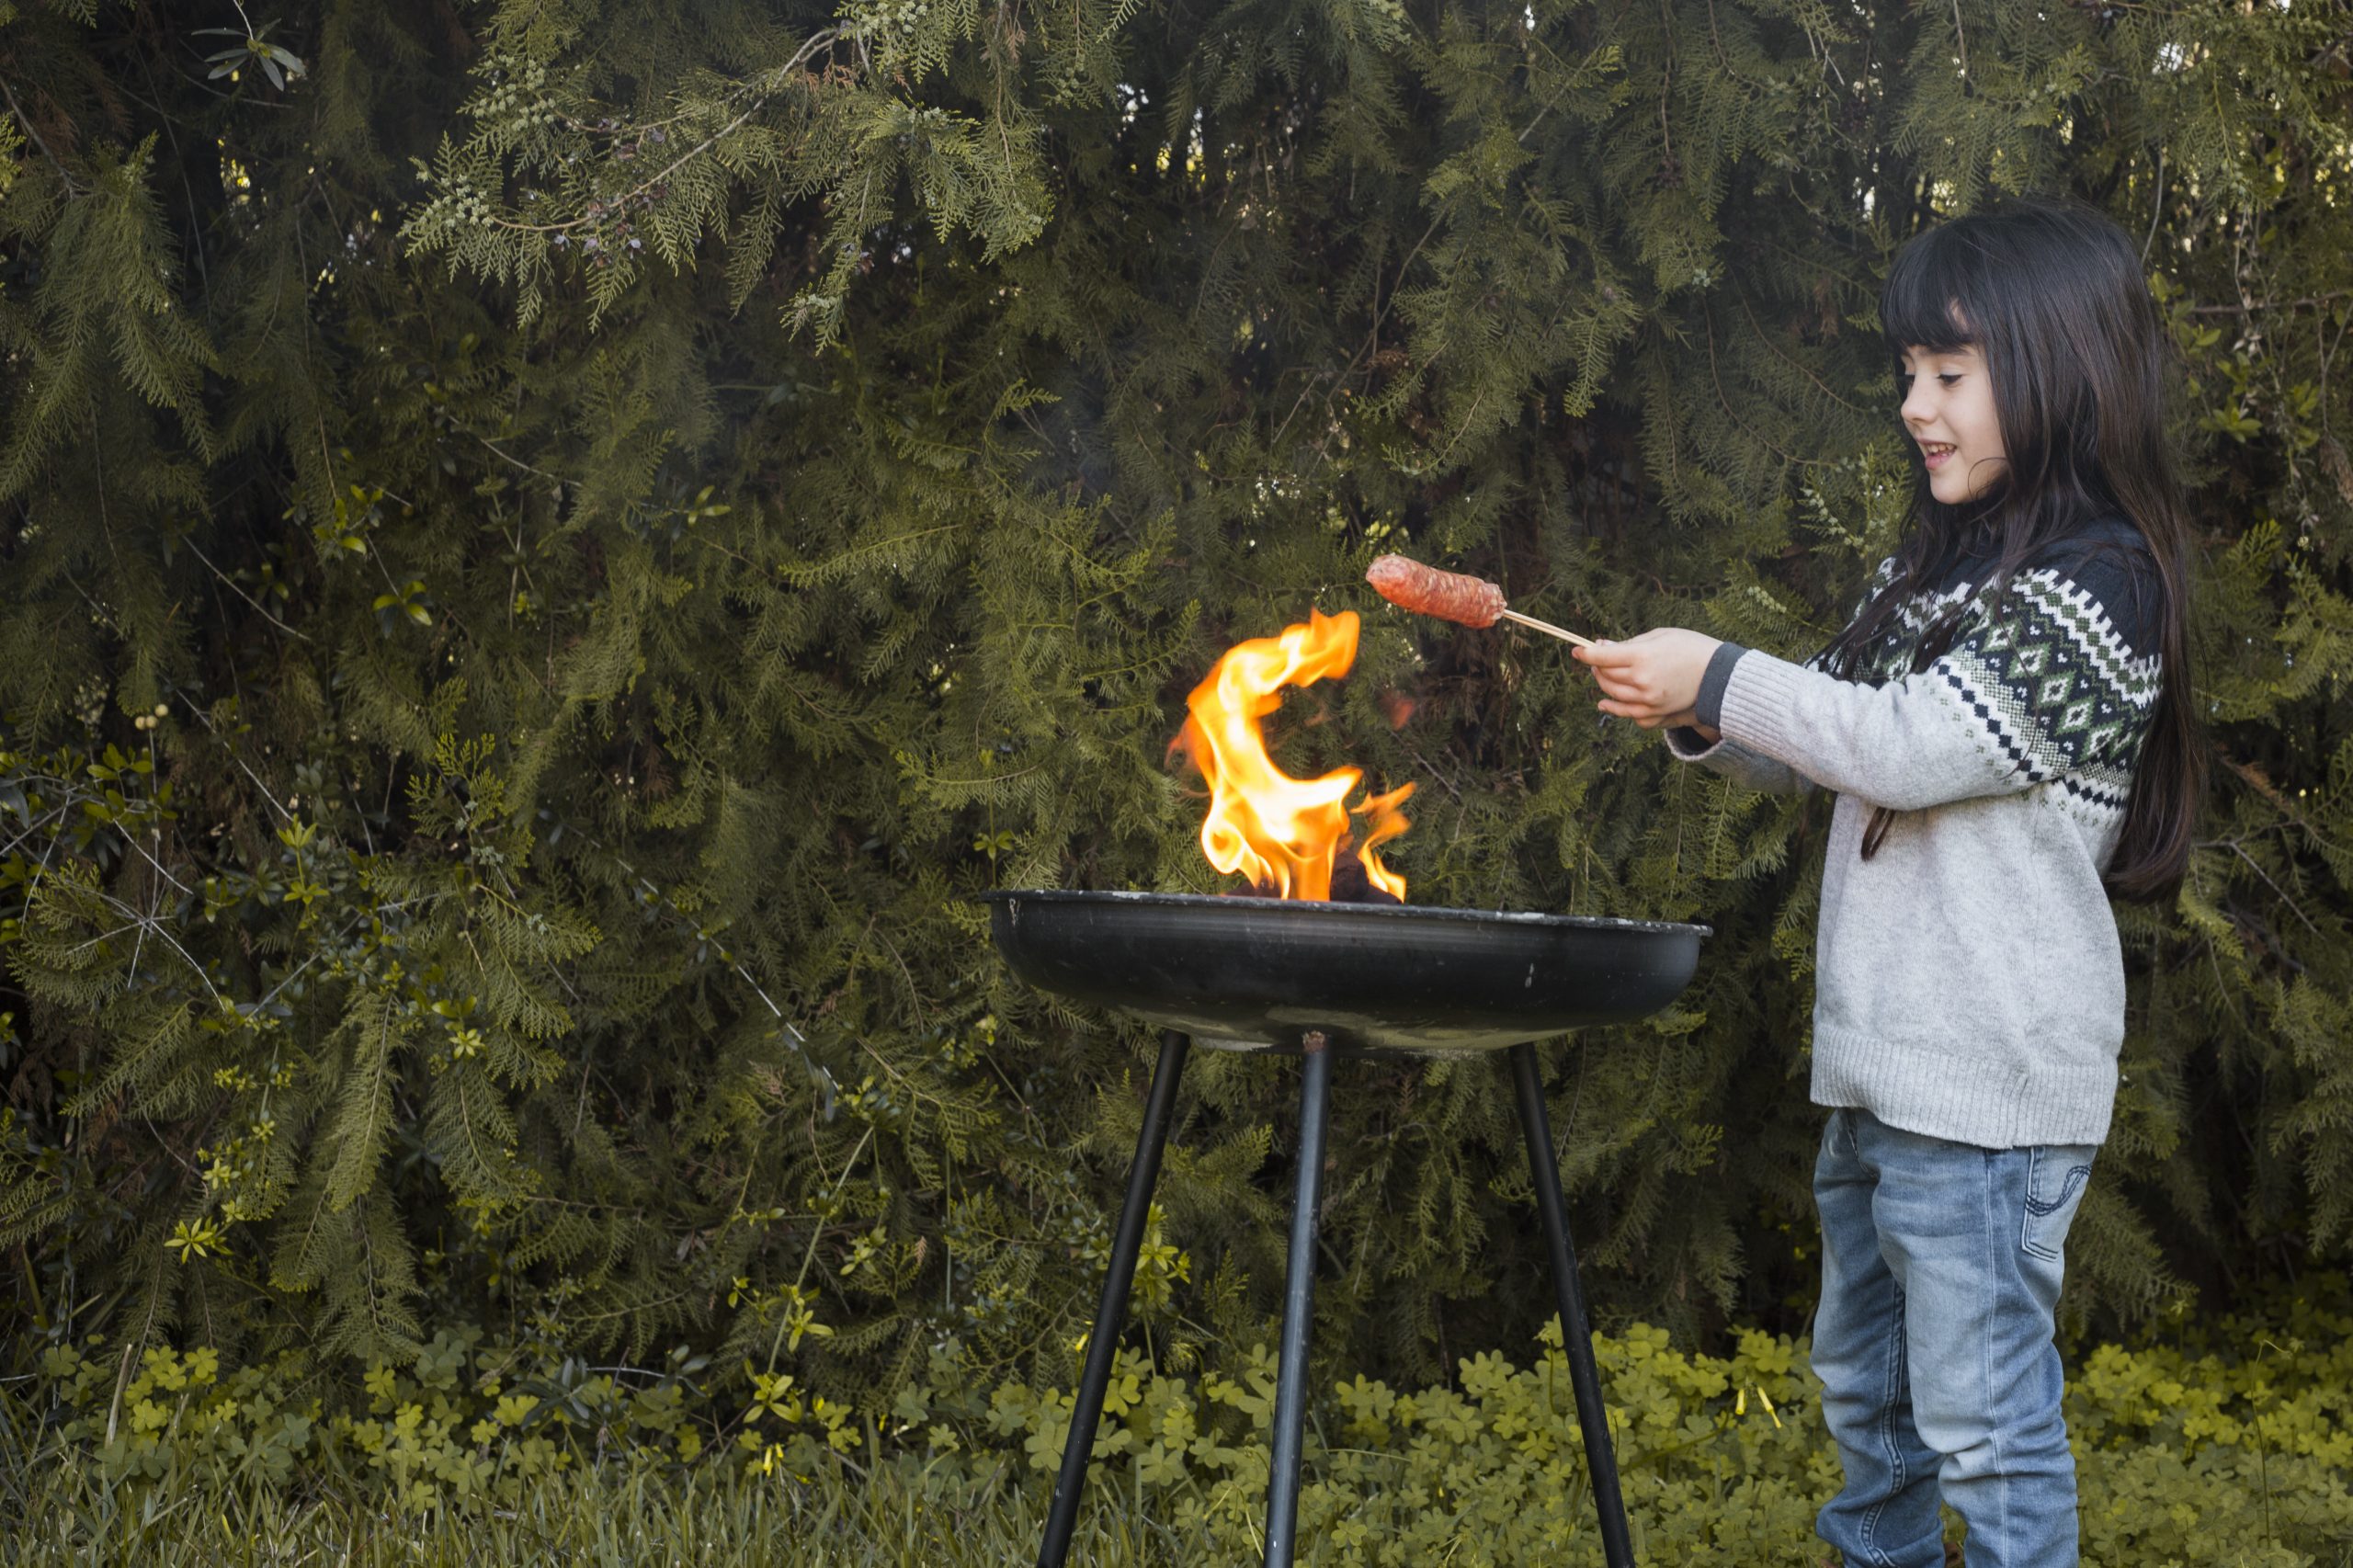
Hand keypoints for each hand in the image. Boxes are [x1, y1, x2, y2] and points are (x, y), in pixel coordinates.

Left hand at [1572, 628, 1721, 729]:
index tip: (1577, 651)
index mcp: (1641, 657)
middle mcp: (1641, 681)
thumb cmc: (1691, 647)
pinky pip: (1627, 714)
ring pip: (1612, 695)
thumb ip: (1629, 644)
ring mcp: (1648, 700)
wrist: (1719, 674)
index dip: (1586, 653)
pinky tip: (1607, 702)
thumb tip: (1602, 647)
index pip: (1602, 657)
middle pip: (1605, 676)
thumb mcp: (1660, 636)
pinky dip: (1615, 708)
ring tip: (1603, 675)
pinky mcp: (1656, 713)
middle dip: (1597, 666)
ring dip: (1603, 684)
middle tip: (1598, 659)